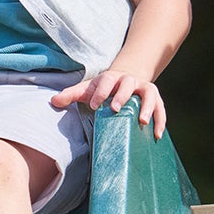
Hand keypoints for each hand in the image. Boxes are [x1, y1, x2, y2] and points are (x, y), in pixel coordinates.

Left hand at [52, 72, 166, 138]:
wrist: (128, 77)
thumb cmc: (105, 88)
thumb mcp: (88, 89)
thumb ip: (71, 94)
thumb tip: (53, 101)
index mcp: (111, 78)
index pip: (106, 81)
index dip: (100, 92)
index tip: (94, 105)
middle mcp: (129, 81)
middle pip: (127, 84)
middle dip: (122, 95)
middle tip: (115, 109)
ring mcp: (144, 88)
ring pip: (149, 93)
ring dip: (147, 106)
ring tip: (142, 121)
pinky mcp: (155, 98)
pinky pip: (161, 108)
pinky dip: (160, 120)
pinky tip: (157, 135)